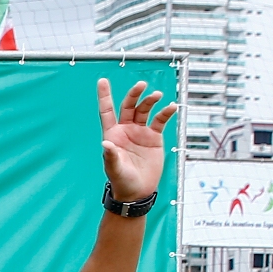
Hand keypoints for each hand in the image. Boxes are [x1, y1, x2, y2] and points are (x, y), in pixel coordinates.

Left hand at [96, 79, 176, 203]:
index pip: (107, 111)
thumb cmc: (122, 181)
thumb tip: (105, 143)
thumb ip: (110, 156)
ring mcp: (140, 132)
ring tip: (157, 95)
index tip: (102, 80)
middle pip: (129, 106)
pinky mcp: (154, 137)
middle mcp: (125, 130)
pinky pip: (160, 120)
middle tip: (141, 85)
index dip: (104, 96)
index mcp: (112, 134)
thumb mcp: (114, 169)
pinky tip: (170, 107)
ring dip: (150, 101)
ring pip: (144, 110)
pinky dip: (165, 113)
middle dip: (134, 94)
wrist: (138, 191)